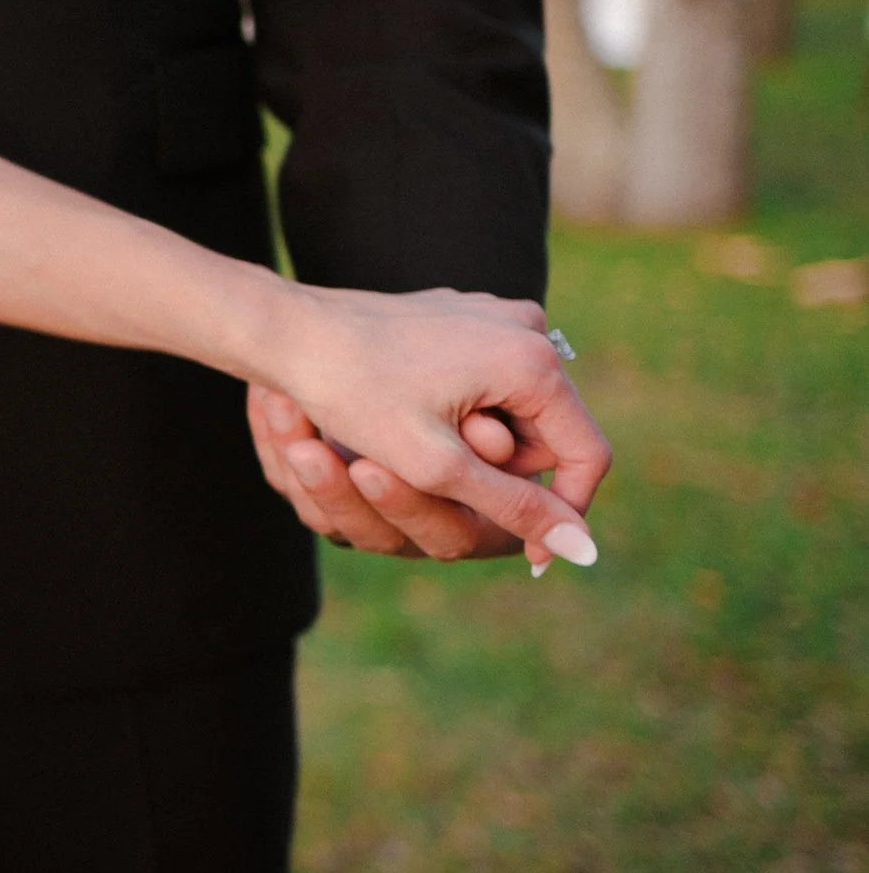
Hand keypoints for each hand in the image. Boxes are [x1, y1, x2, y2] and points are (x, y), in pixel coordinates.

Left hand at [269, 287, 611, 570]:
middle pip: (544, 435)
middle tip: (433, 475)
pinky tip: (397, 408)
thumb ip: (513, 506)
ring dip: (469, 444)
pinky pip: (481, 382)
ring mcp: (493, 317)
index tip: (529, 556)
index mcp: (532, 360)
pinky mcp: (461, 316)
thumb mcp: (436, 464)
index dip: (558, 512)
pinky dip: (452, 412)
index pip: (585, 455)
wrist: (288, 330)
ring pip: (509, 412)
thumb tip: (583, 551)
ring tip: (400, 435)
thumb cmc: (352, 392)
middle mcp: (525, 328)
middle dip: (499, 471)